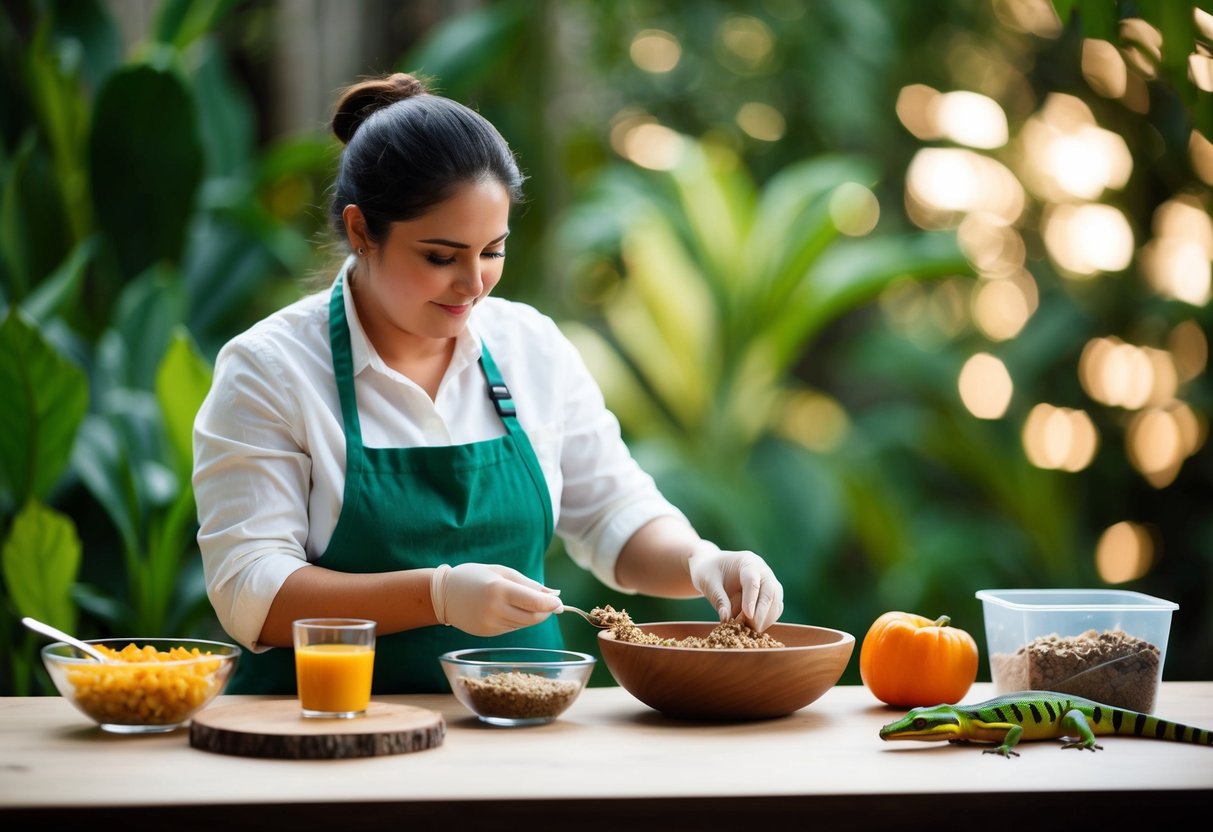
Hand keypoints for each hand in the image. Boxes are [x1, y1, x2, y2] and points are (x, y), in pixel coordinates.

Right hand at [430, 563, 561, 635]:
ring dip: (533, 616)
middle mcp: (495, 609)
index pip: (535, 602)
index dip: (551, 604)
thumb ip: (529, 584)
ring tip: (529, 603)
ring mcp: (490, 624)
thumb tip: (554, 594)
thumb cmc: (475, 576)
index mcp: (499, 589)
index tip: (560, 603)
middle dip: (545, 612)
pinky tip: (510, 610)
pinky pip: (511, 628)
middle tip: (551, 604)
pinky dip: (518, 620)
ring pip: (523, 625)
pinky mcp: (487, 633)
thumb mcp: (502, 572)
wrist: (443, 594)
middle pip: (533, 618)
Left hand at [687, 544, 783, 631]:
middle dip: (762, 612)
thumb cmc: (709, 571)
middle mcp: (763, 571)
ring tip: (750, 630)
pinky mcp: (769, 595)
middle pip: (771, 591)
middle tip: (751, 628)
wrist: (713, 567)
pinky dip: (767, 620)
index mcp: (747, 562)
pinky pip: (774, 609)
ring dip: (766, 619)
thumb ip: (718, 599)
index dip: (751, 599)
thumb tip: (726, 619)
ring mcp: (769, 582)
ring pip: (776, 602)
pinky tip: (753, 628)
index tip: (747, 616)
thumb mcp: (708, 582)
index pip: (753, 580)